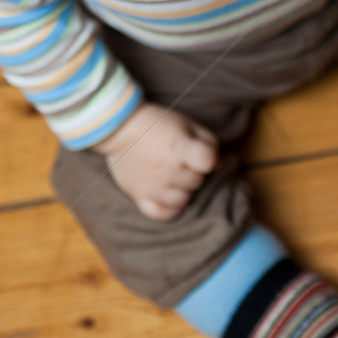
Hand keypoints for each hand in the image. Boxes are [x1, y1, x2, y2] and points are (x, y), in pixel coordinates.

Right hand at [96, 102, 218, 220]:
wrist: (120, 128)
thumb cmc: (158, 123)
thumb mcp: (187, 123)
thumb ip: (207, 142)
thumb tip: (217, 165)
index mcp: (179, 147)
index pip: (206, 161)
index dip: (209, 158)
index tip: (202, 154)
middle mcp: (166, 169)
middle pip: (196, 182)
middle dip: (194, 171)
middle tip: (182, 161)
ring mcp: (152, 185)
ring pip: (183, 200)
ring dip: (183, 189)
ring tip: (174, 176)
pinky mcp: (139, 196)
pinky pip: (162, 214)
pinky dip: (170, 208)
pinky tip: (169, 196)